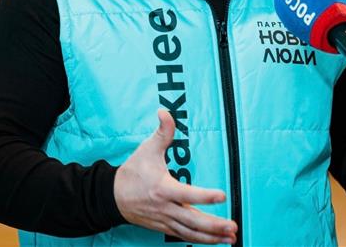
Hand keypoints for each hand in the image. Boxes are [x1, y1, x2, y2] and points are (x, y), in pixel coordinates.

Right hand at [114, 110, 236, 243]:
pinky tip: (215, 240)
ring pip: (190, 233)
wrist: (113, 196)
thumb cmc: (134, 170)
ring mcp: (165, 220)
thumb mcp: (147, 149)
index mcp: (163, 188)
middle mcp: (165, 208)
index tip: (222, 195)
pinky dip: (201, 240)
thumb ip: (162, 132)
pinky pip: (185, 236)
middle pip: (192, 221)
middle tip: (233, 227)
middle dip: (214, 226)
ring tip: (231, 238)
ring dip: (211, 237)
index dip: (205, 196)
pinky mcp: (165, 227)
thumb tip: (165, 111)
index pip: (187, 194)